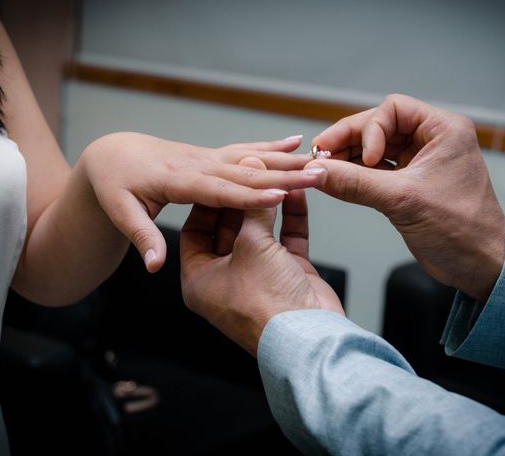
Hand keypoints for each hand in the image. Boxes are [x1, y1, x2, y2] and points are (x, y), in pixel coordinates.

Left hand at [80, 133, 325, 271]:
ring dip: (285, 158)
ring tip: (315, 156)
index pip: (220, 192)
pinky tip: (294, 142)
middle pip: (246, 172)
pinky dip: (273, 146)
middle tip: (314, 171)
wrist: (114, 153)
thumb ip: (142, 238)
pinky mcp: (214, 156)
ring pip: (253, 158)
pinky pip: (247, 150)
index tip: (280, 193)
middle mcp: (198, 166)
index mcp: (178, 183)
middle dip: (282, 173)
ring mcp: (208, 158)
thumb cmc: (115, 185)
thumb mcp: (120, 212)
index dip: (251, 195)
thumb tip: (153, 265)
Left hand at [180, 158, 343, 355]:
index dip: (208, 200)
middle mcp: (225, 277)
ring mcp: (257, 275)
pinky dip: (291, 216)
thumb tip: (252, 170)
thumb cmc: (265, 302)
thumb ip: (252, 207)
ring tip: (276, 174)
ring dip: (269, 204)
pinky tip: (296, 192)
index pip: (196, 228)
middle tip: (250, 168)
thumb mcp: (251, 247)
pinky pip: (285, 238)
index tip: (219, 176)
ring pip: (260, 231)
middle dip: (242, 198)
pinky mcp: (286, 273)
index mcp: (199, 278)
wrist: (308, 337)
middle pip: (229, 227)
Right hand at [306, 94, 504, 301]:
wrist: (480, 266)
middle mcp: (432, 140)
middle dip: (349, 141)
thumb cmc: (462, 229)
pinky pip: (376, 170)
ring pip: (374, 148)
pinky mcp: (409, 183)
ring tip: (324, 169)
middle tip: (320, 155)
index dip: (370, 131)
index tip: (364, 160)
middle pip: (378, 127)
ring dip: (348, 157)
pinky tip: (338, 180)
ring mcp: (420, 161)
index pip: (392, 110)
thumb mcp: (403, 201)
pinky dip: (356, 175)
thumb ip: (355, 184)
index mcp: (444, 130)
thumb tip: (317, 172)